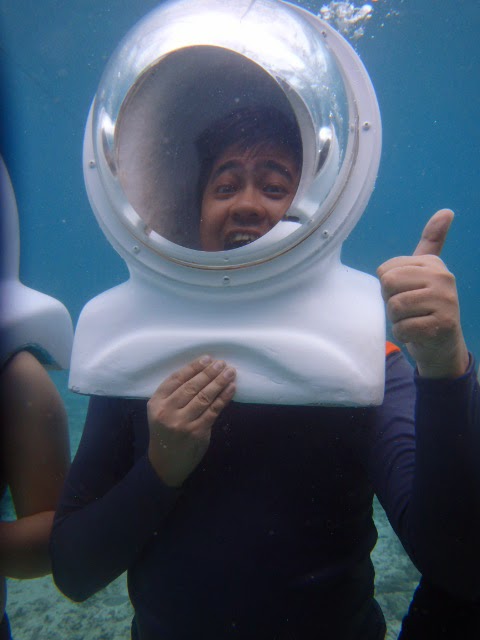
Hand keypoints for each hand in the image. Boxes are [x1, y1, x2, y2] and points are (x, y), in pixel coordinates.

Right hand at [147, 356, 235, 486]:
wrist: (165, 463)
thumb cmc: (165, 433)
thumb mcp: (160, 412)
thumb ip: (174, 395)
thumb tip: (202, 373)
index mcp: (156, 403)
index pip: (176, 379)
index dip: (193, 367)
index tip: (207, 359)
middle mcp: (167, 412)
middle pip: (191, 386)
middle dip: (209, 373)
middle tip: (222, 363)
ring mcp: (182, 423)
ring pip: (204, 397)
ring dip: (219, 382)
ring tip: (230, 372)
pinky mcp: (197, 432)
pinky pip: (213, 410)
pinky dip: (224, 398)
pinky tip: (231, 388)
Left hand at [377, 209, 468, 378]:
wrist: (442, 346)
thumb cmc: (425, 308)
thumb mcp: (424, 274)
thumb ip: (431, 242)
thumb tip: (446, 211)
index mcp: (433, 263)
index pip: (385, 270)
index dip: (388, 288)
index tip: (407, 294)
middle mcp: (443, 277)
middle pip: (388, 285)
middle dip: (391, 303)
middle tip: (408, 310)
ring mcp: (445, 300)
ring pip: (395, 307)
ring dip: (397, 321)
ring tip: (413, 321)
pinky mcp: (442, 324)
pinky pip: (403, 328)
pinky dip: (403, 335)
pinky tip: (417, 334)